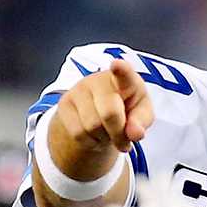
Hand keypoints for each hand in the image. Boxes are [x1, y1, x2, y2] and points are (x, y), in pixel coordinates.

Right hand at [48, 59, 155, 173]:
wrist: (99, 115)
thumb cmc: (125, 109)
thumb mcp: (141, 115)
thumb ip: (142, 122)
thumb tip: (136, 133)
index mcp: (125, 79)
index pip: (123, 72)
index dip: (121, 69)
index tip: (117, 65)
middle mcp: (99, 80)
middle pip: (109, 113)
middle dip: (118, 133)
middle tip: (122, 139)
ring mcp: (79, 90)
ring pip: (91, 127)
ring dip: (102, 137)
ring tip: (106, 131)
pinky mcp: (64, 104)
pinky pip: (78, 133)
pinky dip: (89, 141)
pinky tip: (93, 133)